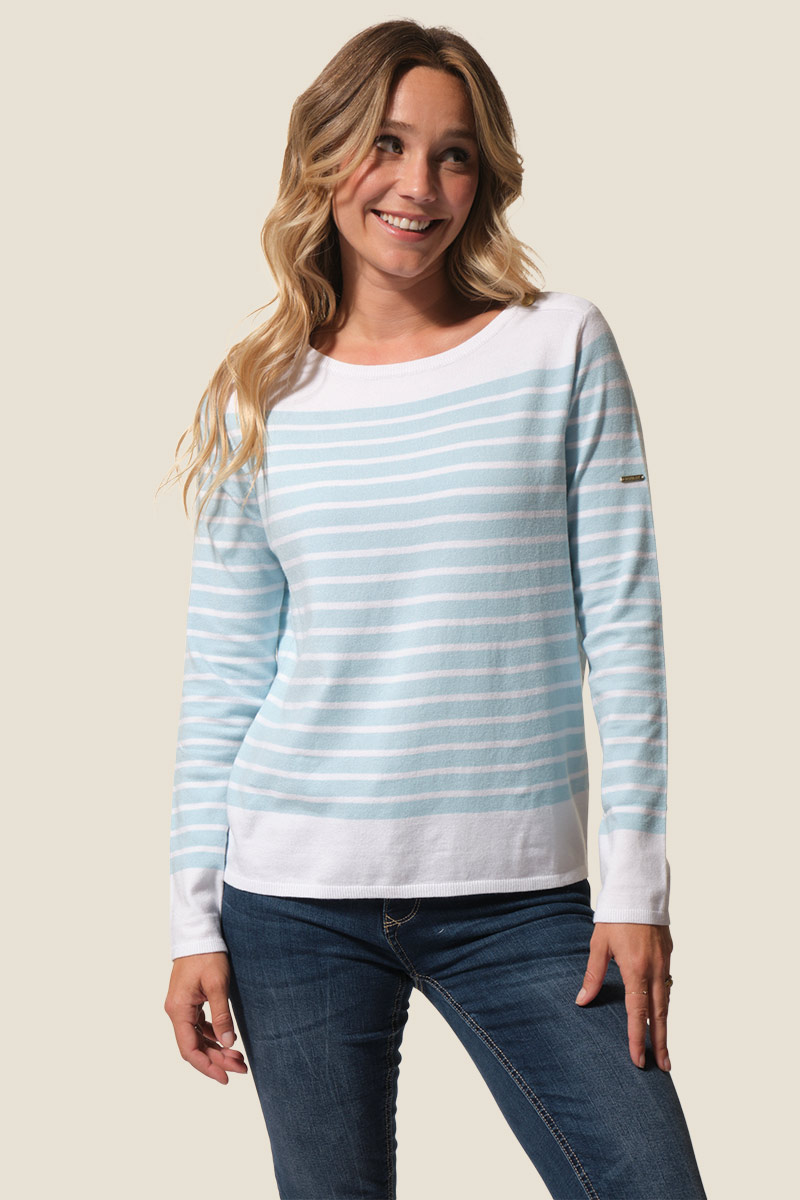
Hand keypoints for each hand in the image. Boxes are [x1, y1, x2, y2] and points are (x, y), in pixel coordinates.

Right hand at [164, 951, 248, 1084]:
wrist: (199, 932)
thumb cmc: (208, 955)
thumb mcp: (218, 984)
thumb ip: (222, 1015)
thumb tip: (229, 1044)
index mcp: (179, 1010)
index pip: (189, 1050)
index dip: (207, 1067)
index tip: (226, 1078)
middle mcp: (176, 1011)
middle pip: (195, 1046)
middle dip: (217, 1060)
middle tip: (241, 1068)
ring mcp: (181, 1007)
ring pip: (197, 1037)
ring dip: (216, 1049)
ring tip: (238, 1058)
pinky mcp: (189, 1001)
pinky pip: (198, 1026)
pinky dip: (212, 1035)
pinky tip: (227, 1040)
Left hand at [574, 923, 673, 1071]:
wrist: (638, 889)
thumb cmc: (615, 916)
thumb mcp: (599, 944)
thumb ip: (593, 974)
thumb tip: (582, 1001)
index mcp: (635, 969)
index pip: (638, 1012)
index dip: (638, 1038)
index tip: (639, 1059)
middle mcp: (654, 969)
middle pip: (659, 1014)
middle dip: (661, 1042)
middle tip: (663, 1067)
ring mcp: (664, 962)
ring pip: (666, 1001)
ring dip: (665, 1026)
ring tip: (663, 1048)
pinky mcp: (667, 954)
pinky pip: (667, 986)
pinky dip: (665, 1004)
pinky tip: (661, 1014)